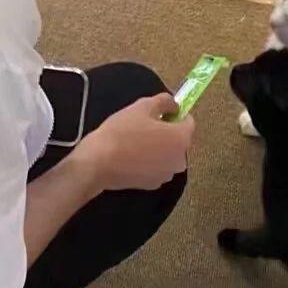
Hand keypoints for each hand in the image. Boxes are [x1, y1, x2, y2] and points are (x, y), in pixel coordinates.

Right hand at [73, 93, 193, 193]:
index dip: (176, 114)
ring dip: (158, 148)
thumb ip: (164, 102)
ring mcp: (167, 175)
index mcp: (181, 139)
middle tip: (144, 126)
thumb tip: (175, 105)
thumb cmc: (122, 131)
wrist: (99, 162)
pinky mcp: (153, 185)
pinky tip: (132, 157)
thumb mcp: (142, 106)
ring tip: (136, 141)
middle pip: (178, 140)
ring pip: (167, 155)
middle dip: (166, 132)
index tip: (160, 112)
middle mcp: (180, 160)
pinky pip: (156, 167)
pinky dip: (149, 162)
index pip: (188, 122)